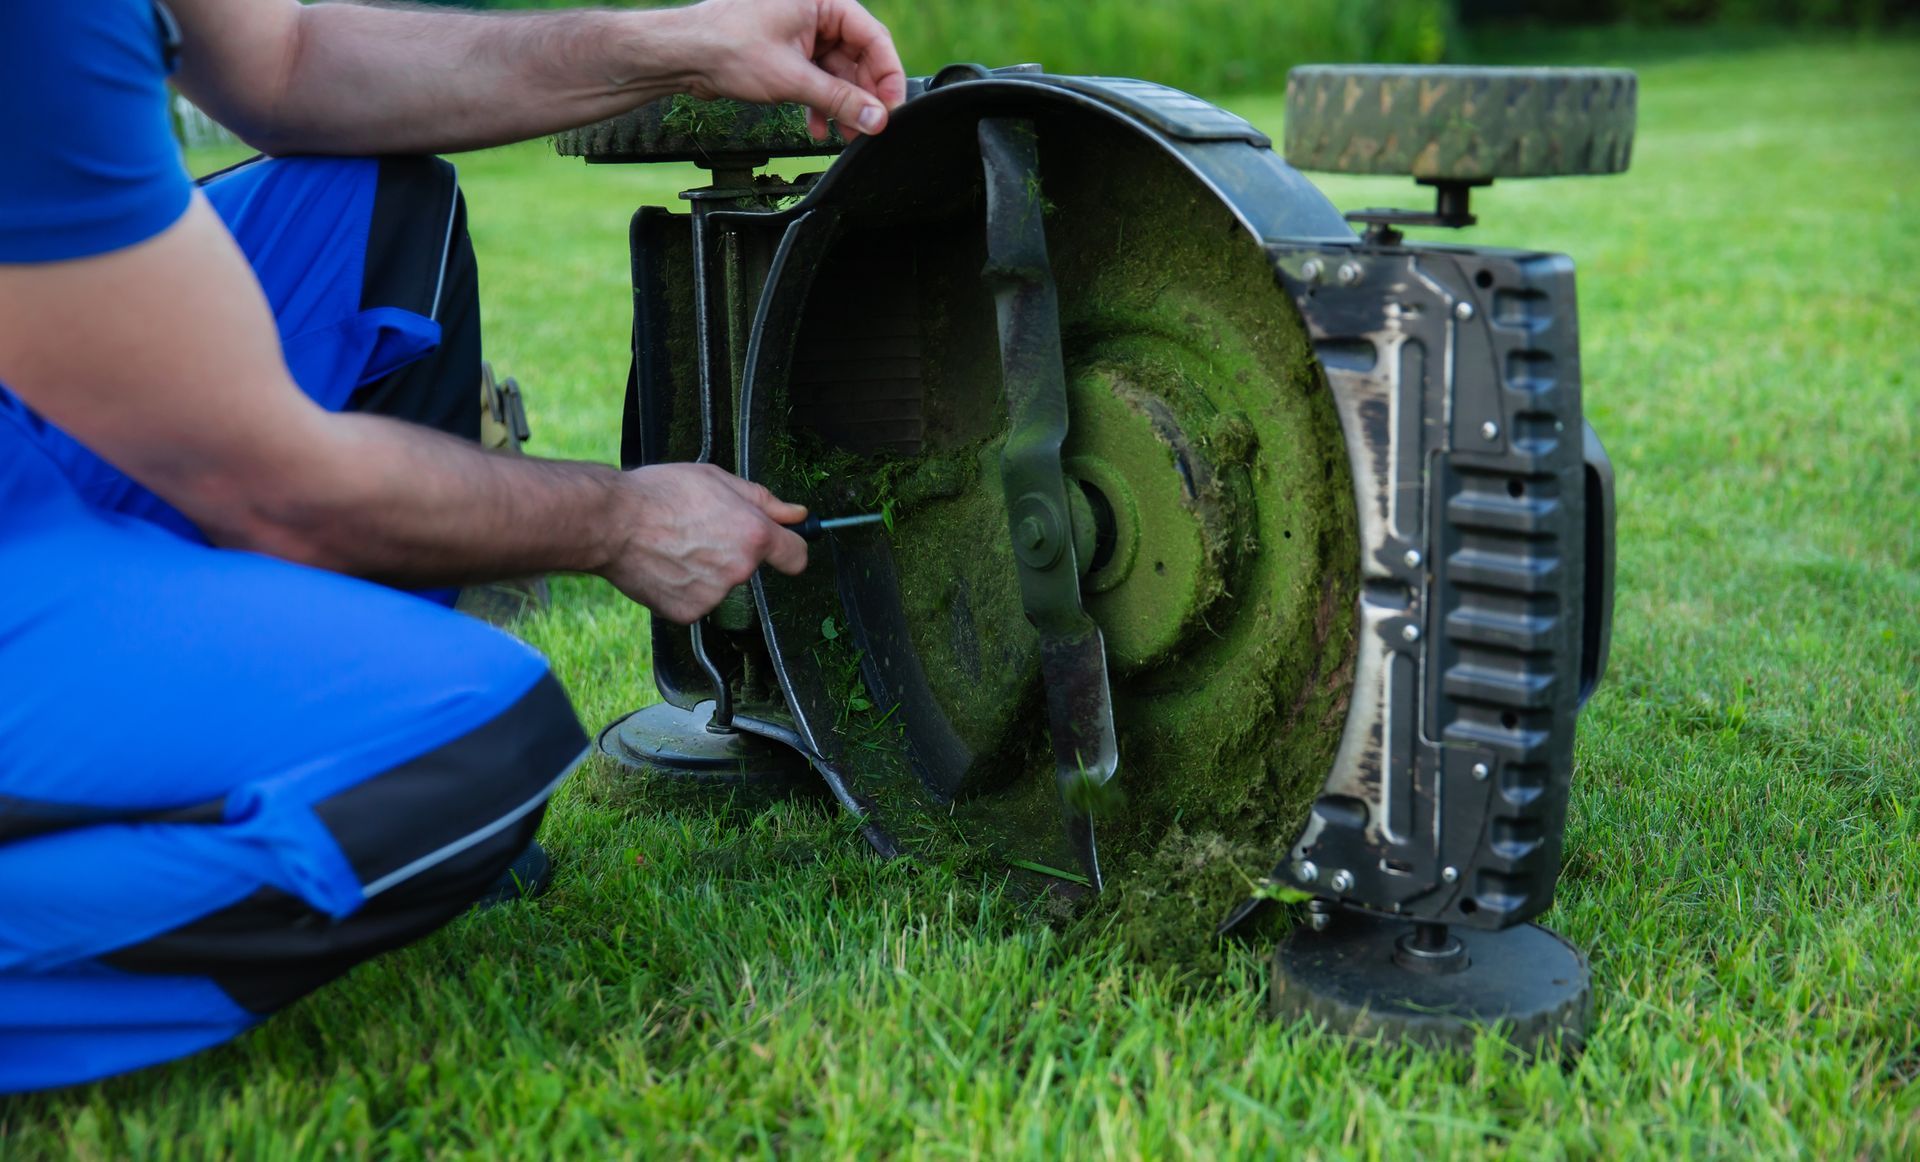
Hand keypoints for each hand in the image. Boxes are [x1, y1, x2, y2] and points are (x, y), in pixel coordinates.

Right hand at [603, 463, 809, 623]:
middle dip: (732, 551)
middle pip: (749, 566)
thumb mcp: (718, 479)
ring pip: (719, 583)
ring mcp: (714, 595)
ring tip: (673, 545)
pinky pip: (695, 600)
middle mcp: (740, 570)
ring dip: (704, 569)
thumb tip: (798, 515)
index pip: (796, 556)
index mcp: (755, 535)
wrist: (612, 522)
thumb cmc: (661, 493)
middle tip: (697, 529)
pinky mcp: (688, 612)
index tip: (782, 546)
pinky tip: (663, 565)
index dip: (790, 548)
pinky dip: (682, 587)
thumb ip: (764, 500)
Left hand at [678, 0, 907, 140]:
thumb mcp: (793, 78)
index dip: (887, 76)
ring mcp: (801, 33)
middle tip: (870, 128)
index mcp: (823, 1)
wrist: (684, 54)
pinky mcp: (788, 53)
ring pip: (837, 72)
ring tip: (845, 135)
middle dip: (863, 96)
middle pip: (858, 57)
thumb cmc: (728, 46)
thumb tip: (876, 119)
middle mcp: (815, 12)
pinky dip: (820, 103)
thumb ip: (840, 100)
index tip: (891, 108)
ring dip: (842, 105)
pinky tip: (818, 127)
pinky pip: (817, 78)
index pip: (873, 38)